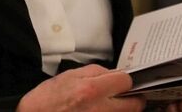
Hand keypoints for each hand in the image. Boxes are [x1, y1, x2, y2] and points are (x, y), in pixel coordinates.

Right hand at [16, 64, 144, 111]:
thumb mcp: (70, 76)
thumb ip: (96, 72)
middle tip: (125, 96)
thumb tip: (114, 74)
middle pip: (135, 105)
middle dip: (133, 98)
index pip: (126, 81)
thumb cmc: (46, 100)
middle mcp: (100, 110)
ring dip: (124, 110)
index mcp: (92, 90)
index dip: (126, 79)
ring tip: (111, 105)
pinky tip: (101, 111)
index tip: (122, 81)